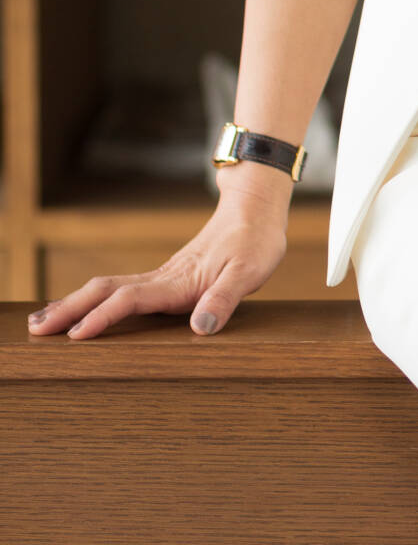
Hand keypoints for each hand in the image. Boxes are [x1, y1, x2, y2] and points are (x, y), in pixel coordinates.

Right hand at [25, 194, 288, 339]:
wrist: (256, 208)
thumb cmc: (256, 241)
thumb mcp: (250, 271)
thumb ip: (226, 298)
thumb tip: (201, 328)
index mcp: (178, 280)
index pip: (130, 299)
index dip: (103, 318)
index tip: (75, 336)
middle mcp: (162, 277)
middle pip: (104, 291)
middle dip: (69, 310)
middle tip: (35, 330)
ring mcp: (161, 276)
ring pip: (107, 288)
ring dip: (74, 304)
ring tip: (42, 322)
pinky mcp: (166, 277)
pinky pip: (120, 290)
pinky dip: (93, 300)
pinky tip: (83, 310)